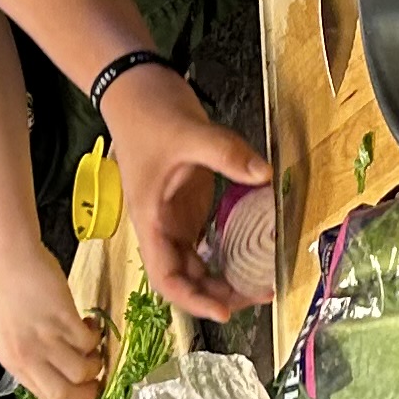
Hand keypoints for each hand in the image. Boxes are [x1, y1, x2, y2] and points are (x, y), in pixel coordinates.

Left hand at [0, 257, 108, 398]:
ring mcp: (45, 338)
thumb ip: (35, 359)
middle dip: (89, 393)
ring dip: (96, 362)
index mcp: (15, 365)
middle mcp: (28, 357)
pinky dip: (95, 336)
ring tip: (92, 346)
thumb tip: (65, 378)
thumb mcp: (15, 336)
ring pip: (83, 371)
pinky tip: (89, 324)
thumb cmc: (10, 294)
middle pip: (66, 394)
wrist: (6, 259)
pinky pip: (89, 342)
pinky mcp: (62, 318)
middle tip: (98, 379)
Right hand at [102, 65, 272, 319]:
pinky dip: (225, 255)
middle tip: (258, 294)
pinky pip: (205, 242)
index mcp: (151, 219)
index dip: (193, 299)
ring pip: (195, 264)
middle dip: (217, 294)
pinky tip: (251, 257)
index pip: (167, 276)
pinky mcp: (186, 204)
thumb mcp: (190, 131)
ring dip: (222, 279)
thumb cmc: (149, 113)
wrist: (134, 87)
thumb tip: (264, 175)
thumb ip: (226, 153)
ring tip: (259, 283)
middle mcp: (161, 226)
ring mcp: (173, 217)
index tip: (224, 310)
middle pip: (184, 278)